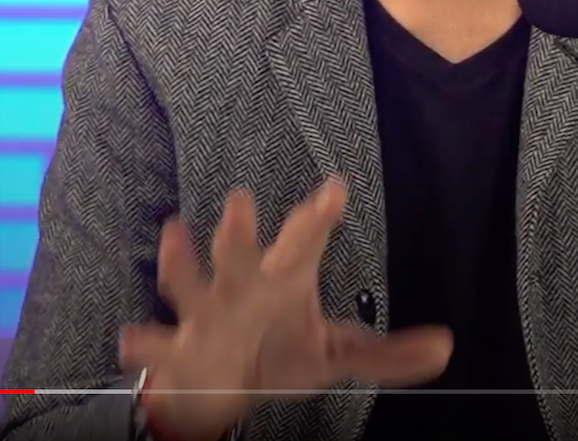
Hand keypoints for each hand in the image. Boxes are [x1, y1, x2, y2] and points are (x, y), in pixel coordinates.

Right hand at [118, 178, 452, 440]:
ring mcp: (205, 313)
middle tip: (241, 199)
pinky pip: (157, 344)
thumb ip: (388, 354)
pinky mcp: (177, 348)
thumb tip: (447, 345)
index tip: (336, 188)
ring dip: (182, 261)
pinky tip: (130, 338)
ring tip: (173, 232)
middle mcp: (242, 286)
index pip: (306, 241)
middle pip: (242, 251)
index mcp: (283, 280)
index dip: (321, 216)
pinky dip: (144, 343)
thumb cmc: (280, 354)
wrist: (219, 388)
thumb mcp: (337, 355)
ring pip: (192, 283)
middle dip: (239, 228)